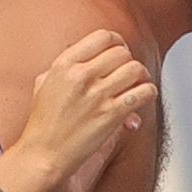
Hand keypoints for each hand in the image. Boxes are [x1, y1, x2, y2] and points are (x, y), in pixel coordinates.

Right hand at [18, 29, 157, 191]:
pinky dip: (148, 93)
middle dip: (129, 62)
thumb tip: (90, 59)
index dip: (118, 42)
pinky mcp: (111, 115)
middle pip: (122, 52)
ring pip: (136, 69)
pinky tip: (143, 98)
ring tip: (138, 84)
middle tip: (129, 73)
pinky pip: (143, 93)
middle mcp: (81, 75)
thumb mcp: (44, 84)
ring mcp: (97, 95)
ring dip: (142, 76)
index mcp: (64, 64)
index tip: (120, 51)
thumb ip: (65, 67)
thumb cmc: (43, 123)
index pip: (103, 37)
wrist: (43, 154)